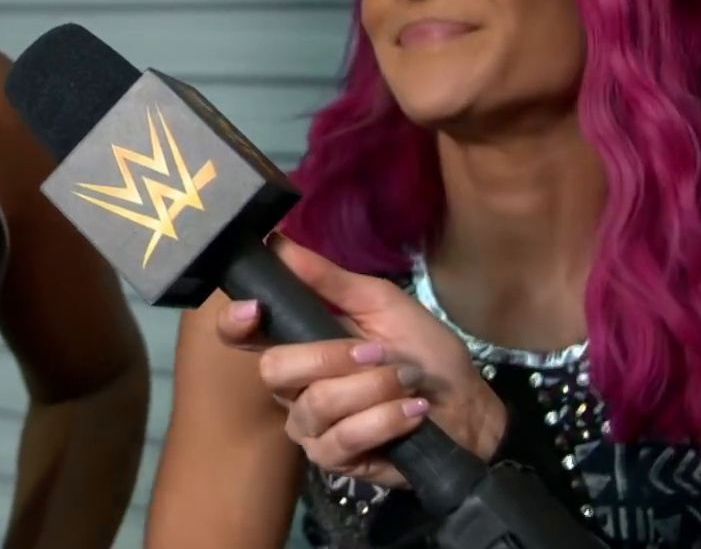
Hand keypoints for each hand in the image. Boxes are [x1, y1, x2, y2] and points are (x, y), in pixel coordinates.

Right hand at [216, 237, 506, 489]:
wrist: (466, 407)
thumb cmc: (423, 352)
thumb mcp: (382, 304)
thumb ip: (330, 279)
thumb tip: (278, 241)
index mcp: (298, 341)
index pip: (242, 336)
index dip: (234, 323)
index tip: (253, 309)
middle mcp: (293, 385)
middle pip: (274, 370)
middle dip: (330, 357)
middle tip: (378, 353)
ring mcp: (309, 425)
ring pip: (315, 404)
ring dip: (371, 388)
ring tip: (407, 383)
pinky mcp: (332, 459)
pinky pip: (343, 438)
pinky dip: (384, 419)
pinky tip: (411, 412)